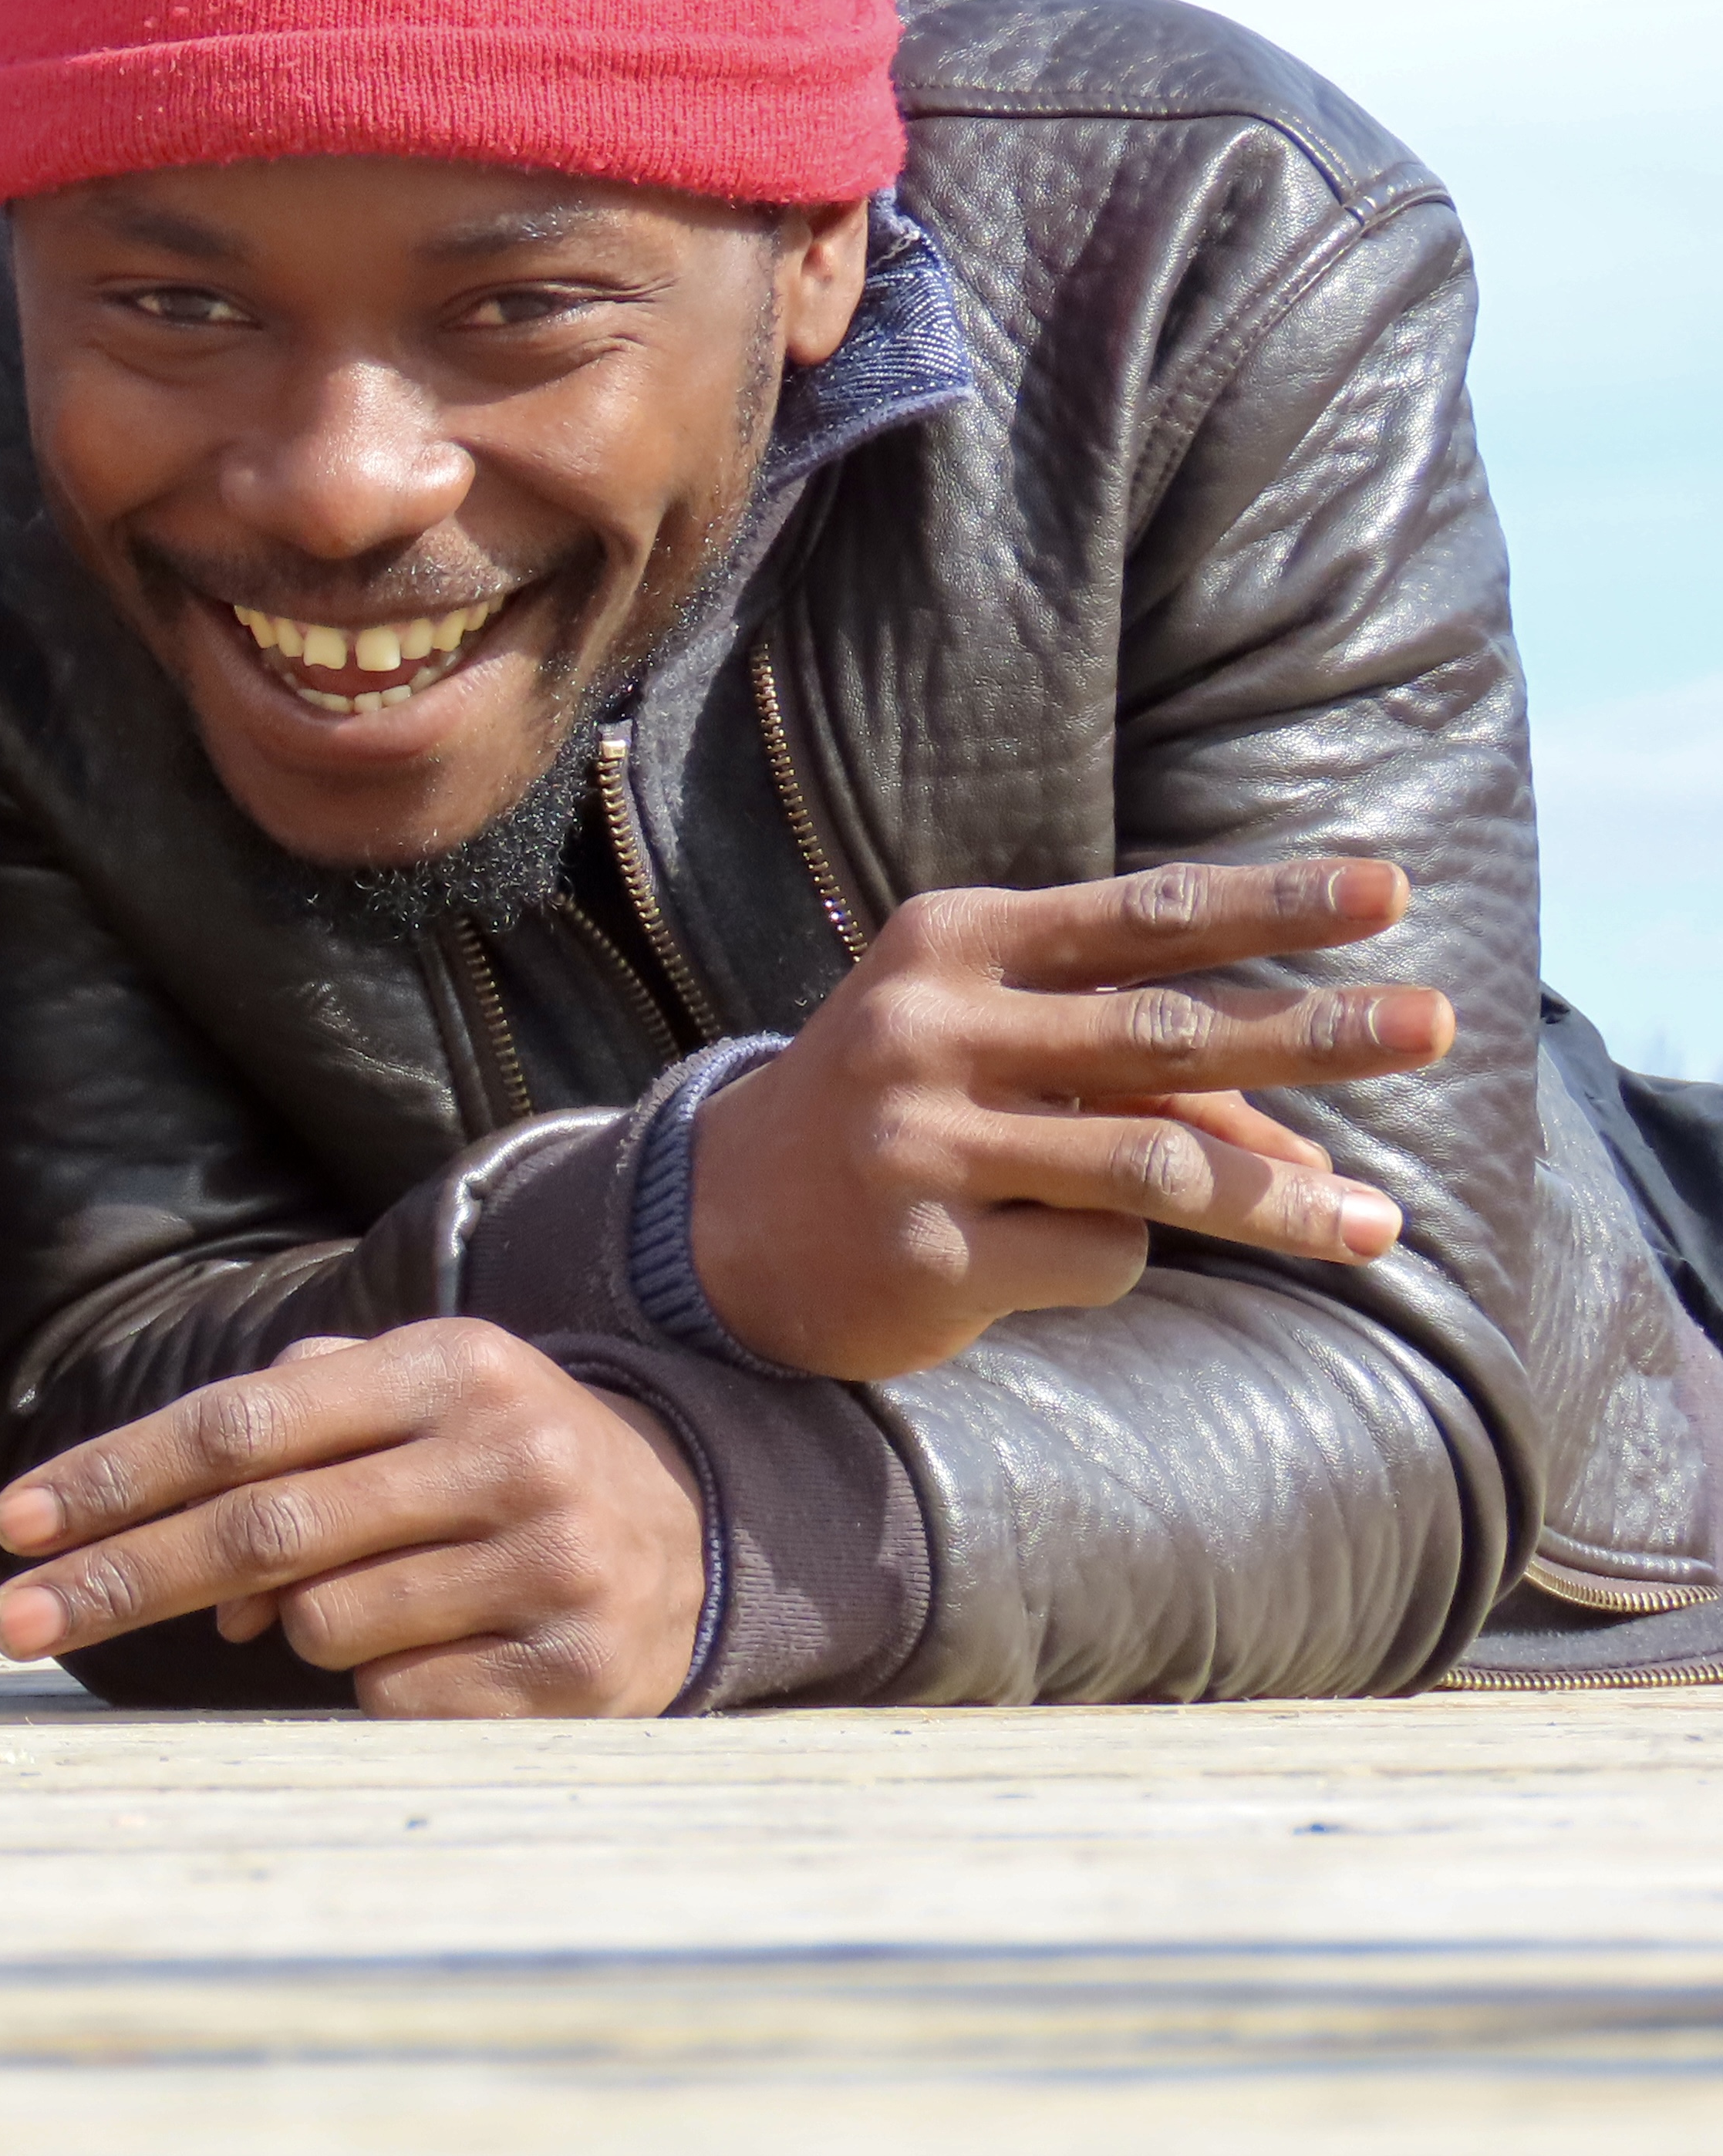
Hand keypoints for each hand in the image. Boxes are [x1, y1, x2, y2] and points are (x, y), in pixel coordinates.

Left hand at [0, 1322, 706, 1718]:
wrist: (691, 1530)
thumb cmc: (493, 1462)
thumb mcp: (413, 1403)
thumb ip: (291, 1440)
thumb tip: (211, 1585)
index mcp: (450, 1364)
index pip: (241, 1424)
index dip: (119, 1475)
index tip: (15, 1523)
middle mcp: (506, 1452)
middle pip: (259, 1530)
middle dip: (121, 1579)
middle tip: (11, 1623)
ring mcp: (551, 1565)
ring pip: (322, 1624)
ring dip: (295, 1629)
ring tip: (375, 1599)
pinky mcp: (578, 1675)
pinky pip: (395, 1699)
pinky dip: (380, 1683)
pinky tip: (444, 1648)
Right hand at [691, 857, 1455, 1380]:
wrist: (721, 1221)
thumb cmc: (899, 1112)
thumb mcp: (993, 1047)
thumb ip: (1132, 1068)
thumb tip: (1306, 1142)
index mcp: (948, 945)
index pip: (1141, 915)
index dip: (1271, 903)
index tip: (1387, 893)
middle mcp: (929, 1029)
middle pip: (1164, 1031)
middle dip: (1312, 1029)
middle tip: (1434, 1025)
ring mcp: (923, 1143)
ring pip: (1153, 1164)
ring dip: (1282, 1199)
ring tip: (1380, 1225)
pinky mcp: (929, 1253)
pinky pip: (1095, 1256)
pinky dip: (1125, 1259)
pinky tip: (1084, 1262)